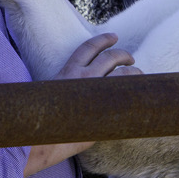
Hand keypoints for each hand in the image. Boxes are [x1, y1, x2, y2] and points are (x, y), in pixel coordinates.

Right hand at [23, 34, 141, 176]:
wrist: (39, 141)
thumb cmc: (42, 121)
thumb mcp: (53, 95)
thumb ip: (70, 88)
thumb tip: (85, 90)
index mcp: (68, 71)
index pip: (88, 47)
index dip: (103, 39)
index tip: (114, 36)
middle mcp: (82, 77)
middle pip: (110, 57)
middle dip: (123, 55)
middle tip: (130, 59)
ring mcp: (95, 92)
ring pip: (122, 74)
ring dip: (134, 72)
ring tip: (138, 75)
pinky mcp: (103, 108)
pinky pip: (123, 94)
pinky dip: (133, 91)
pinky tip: (139, 93)